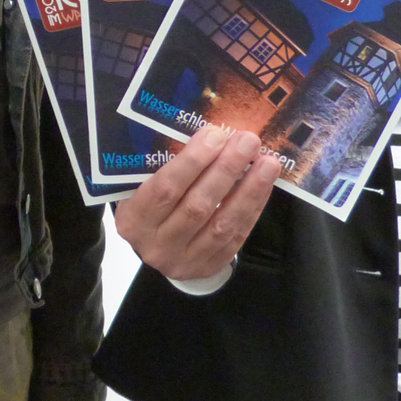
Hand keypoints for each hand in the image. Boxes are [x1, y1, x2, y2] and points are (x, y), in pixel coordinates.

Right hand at [114, 127, 278, 280]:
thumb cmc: (148, 202)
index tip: (215, 135)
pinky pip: (235, 237)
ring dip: (248, 191)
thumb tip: (208, 133)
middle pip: (196, 206)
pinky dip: (252, 209)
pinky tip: (263, 186)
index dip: (191, 162)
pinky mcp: (208, 268)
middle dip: (226, 170)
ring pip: (221, 224)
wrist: (153, 244)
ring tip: (267, 163)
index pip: (163, 189)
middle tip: (248, 142)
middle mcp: (156, 245)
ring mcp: (183, 261)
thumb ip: (163, 165)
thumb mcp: (140, 185)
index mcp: (133, 220)